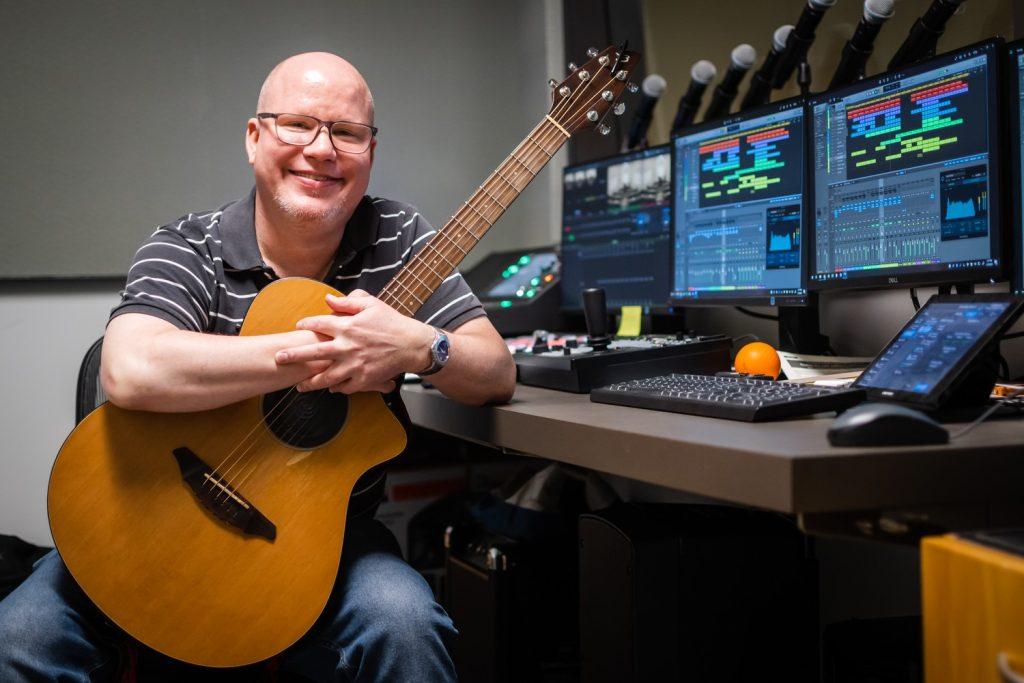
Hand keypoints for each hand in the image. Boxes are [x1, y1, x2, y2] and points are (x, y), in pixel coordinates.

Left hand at [274, 290, 433, 393]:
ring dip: (310, 382)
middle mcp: (347, 346)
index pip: (318, 324)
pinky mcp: (364, 379)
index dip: (306, 324)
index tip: (299, 325)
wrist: (412, 345)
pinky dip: (336, 388)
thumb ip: (348, 301)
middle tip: (278, 358)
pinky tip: (329, 388)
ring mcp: (354, 365)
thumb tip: (327, 299)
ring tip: (299, 386)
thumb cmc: (392, 323)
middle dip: (293, 356)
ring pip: (326, 377)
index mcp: (347, 326)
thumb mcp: (371, 304)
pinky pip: (345, 387)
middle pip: (313, 352)